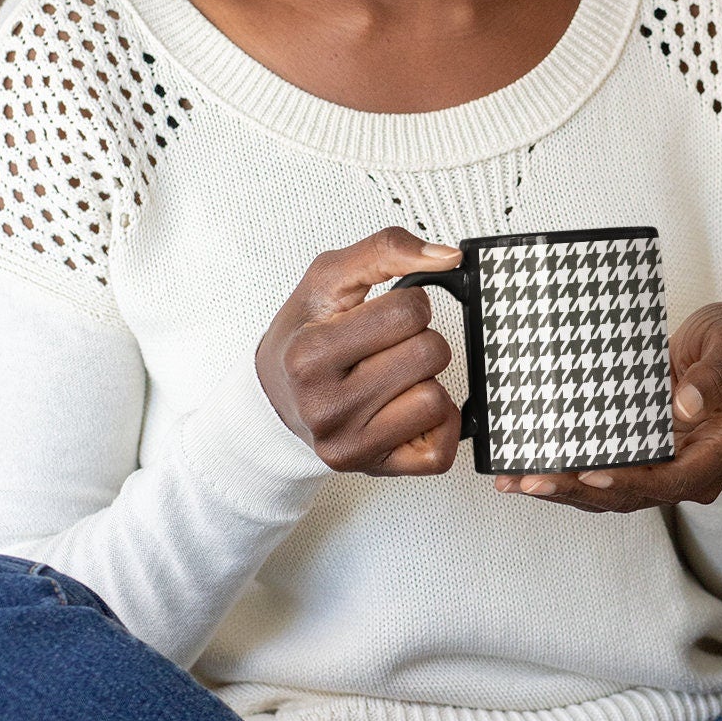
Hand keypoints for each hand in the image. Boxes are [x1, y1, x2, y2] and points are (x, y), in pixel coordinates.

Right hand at [255, 227, 463, 476]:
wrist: (273, 397)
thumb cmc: (303, 334)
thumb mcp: (328, 278)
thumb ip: (386, 250)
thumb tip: (448, 258)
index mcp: (310, 354)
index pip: (408, 311)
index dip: (408, 302)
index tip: (383, 312)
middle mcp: (325, 407)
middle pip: (430, 354)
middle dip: (419, 339)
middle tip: (387, 345)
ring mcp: (349, 445)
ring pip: (437, 400)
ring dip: (425, 381)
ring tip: (392, 376)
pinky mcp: (373, 470)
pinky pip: (441, 452)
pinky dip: (436, 424)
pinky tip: (407, 407)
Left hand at [493, 301, 721, 511]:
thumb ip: (714, 373)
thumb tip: (686, 406)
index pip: (678, 480)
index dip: (633, 481)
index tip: (593, 475)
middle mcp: (696, 468)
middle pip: (636, 493)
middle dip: (581, 490)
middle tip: (535, 481)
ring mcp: (667, 468)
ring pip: (613, 494)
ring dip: (565, 491)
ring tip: (518, 482)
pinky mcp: (644, 459)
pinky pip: (605, 476)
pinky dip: (568, 477)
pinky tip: (529, 473)